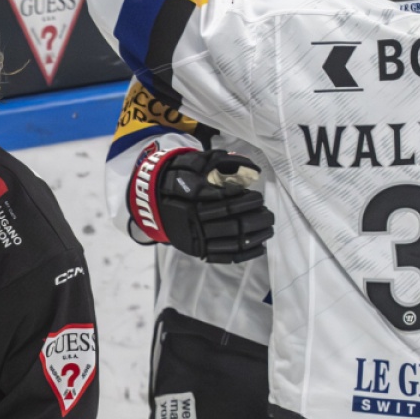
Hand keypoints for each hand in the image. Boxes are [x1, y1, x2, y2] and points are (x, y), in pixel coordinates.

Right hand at [127, 146, 273, 262]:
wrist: (151, 200)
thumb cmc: (177, 178)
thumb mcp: (193, 163)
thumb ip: (221, 163)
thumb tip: (251, 167)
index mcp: (192, 199)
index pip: (224, 203)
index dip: (245, 200)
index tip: (258, 196)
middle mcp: (193, 221)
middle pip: (231, 224)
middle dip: (254, 219)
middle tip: (268, 212)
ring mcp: (195, 238)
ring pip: (230, 241)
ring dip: (253, 236)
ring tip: (268, 227)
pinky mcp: (197, 250)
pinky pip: (224, 256)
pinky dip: (244, 253)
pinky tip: (259, 246)